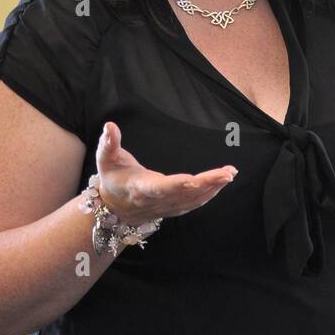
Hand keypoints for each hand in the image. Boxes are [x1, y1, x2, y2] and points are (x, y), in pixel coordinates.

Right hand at [95, 120, 237, 222]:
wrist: (112, 209)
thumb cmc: (112, 179)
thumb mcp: (105, 159)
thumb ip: (108, 143)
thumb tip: (110, 126)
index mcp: (140, 188)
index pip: (160, 187)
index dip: (176, 184)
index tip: (193, 179)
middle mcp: (156, 200)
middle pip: (185, 193)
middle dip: (208, 183)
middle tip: (228, 172)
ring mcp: (167, 207)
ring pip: (193, 200)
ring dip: (213, 188)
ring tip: (229, 174)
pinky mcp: (173, 208)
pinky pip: (194, 204)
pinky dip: (210, 194)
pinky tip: (221, 184)